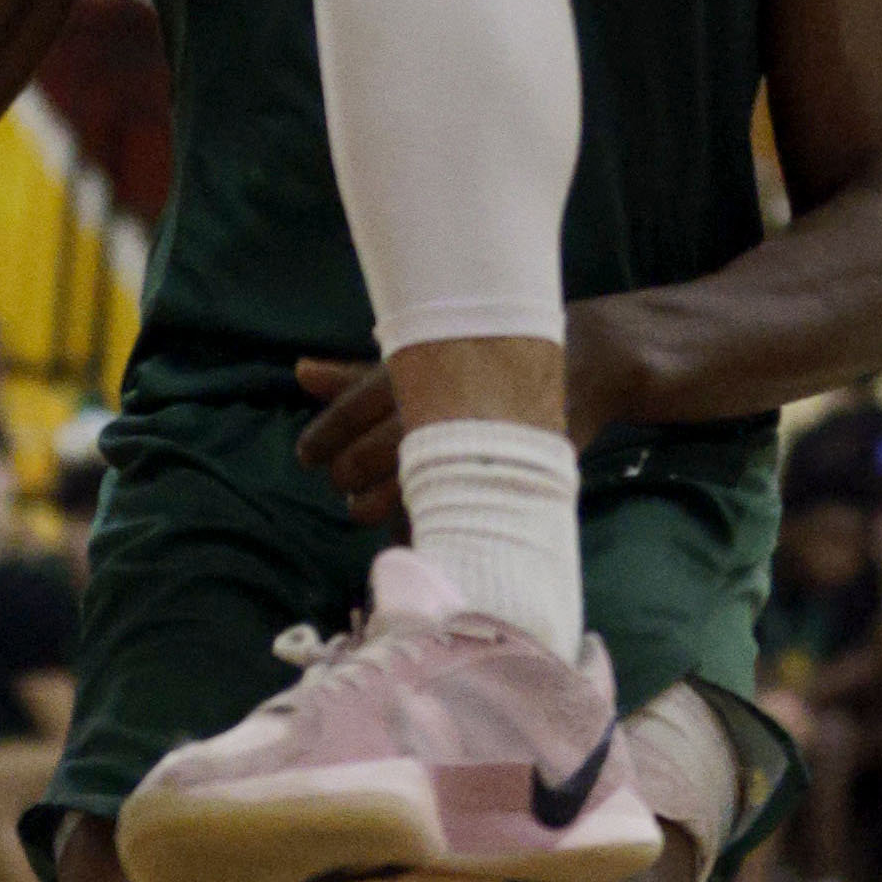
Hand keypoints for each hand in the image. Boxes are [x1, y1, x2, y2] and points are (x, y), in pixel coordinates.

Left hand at [298, 317, 638, 519]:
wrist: (581, 363)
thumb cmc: (487, 362)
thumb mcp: (423, 361)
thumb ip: (358, 376)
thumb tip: (299, 372)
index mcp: (415, 371)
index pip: (350, 411)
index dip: (322, 438)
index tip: (308, 456)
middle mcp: (434, 407)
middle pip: (363, 460)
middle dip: (346, 477)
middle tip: (345, 483)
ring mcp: (462, 444)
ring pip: (394, 494)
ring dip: (373, 506)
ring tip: (369, 505)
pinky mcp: (493, 475)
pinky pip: (436, 514)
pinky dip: (415, 521)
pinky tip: (411, 517)